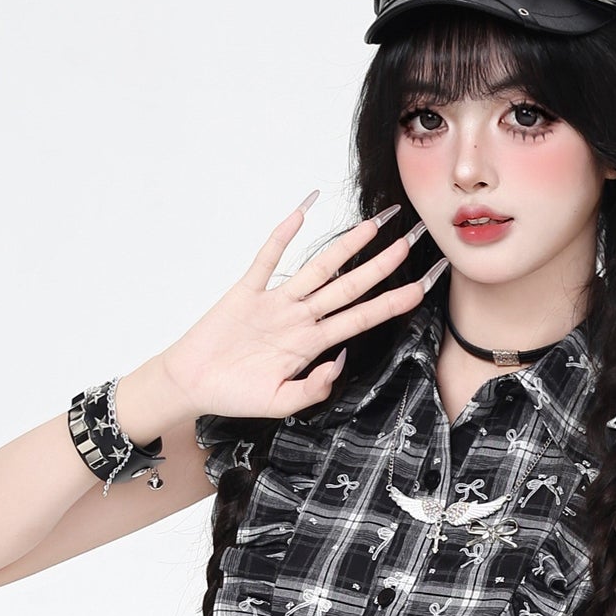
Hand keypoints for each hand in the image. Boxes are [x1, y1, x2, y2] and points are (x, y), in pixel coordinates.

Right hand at [160, 195, 445, 423]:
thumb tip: (339, 361)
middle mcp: (299, 318)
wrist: (192, 385)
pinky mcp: (245, 291)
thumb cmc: (235, 395)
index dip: (392, 303)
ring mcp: (274, 302)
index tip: (422, 288)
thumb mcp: (280, 403)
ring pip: (318, 268)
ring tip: (374, 223)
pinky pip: (266, 259)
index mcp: (310, 344)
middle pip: (349, 286)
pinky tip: (302, 212)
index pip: (361, 318)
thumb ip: (313, 387)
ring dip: (346, 246)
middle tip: (412, 239)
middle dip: (382, 264)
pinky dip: (284, 235)